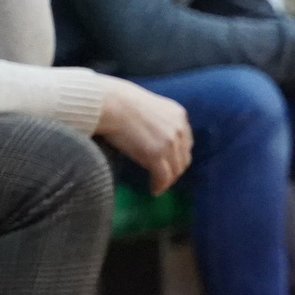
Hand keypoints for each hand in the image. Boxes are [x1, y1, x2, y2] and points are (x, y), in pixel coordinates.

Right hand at [95, 79, 192, 194]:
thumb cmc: (119, 103)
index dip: (178, 156)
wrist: (109, 103)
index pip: (186, 143)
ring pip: (175, 170)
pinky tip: (154, 190)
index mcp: (179, 115)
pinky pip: (163, 177)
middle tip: (165, 179)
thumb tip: (154, 137)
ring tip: (158, 186)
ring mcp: (169, 142)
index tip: (171, 164)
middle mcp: (179, 129)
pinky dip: (160, 186)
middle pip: (183, 158)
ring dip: (167, 180)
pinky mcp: (156, 154)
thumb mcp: (149, 108)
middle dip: (175, 170)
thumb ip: (159, 121)